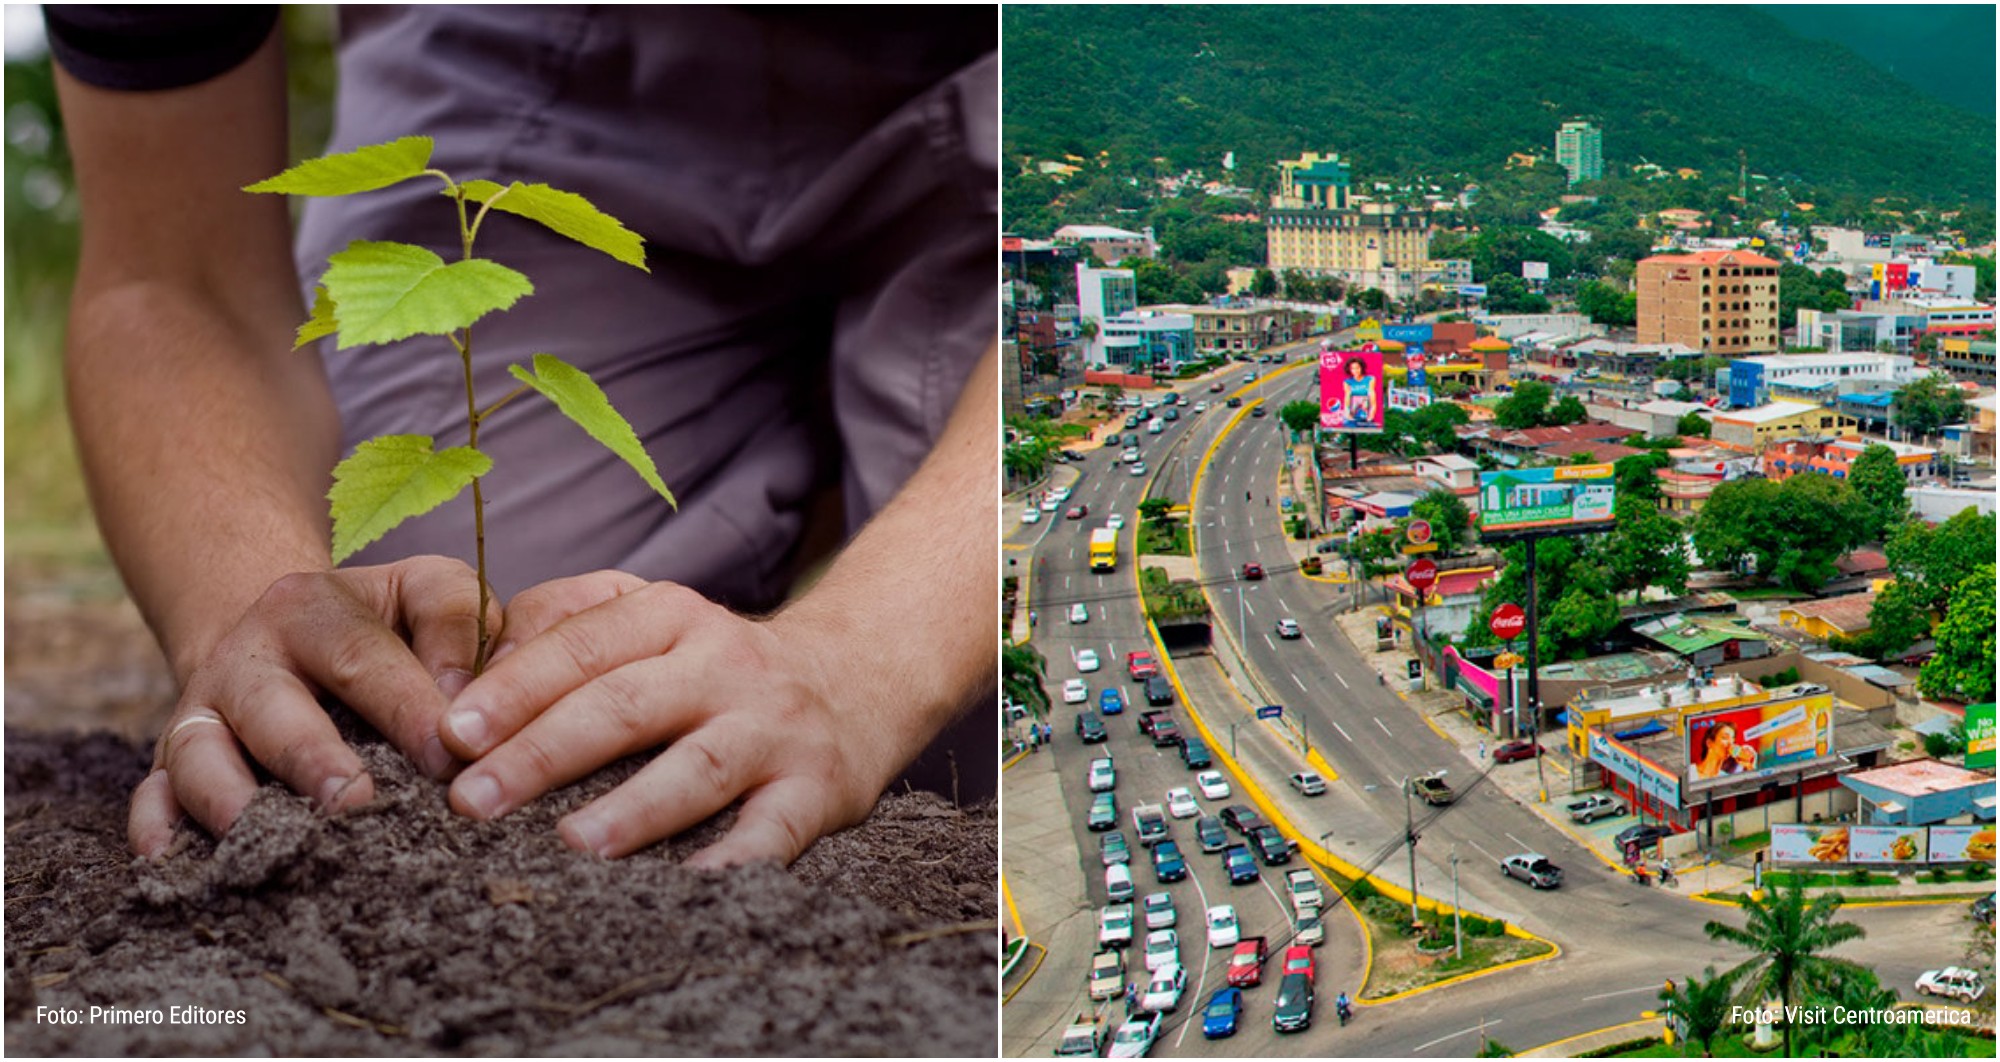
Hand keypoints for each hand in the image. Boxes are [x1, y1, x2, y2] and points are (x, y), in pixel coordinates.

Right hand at [128, 555, 497, 856]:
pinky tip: (179, 867)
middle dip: (314, 761)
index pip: (360, 657)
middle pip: (273, 710)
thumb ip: (457, 627)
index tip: (448, 758)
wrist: (287, 632)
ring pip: (199, 756)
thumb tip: (466, 708)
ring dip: (234, 803)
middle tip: (358, 805)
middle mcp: (246, 658)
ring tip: (282, 845)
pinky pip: (150, 797)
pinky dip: (158, 830)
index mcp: (312, 609)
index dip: (405, 708)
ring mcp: (201, 712)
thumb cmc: (383, 624)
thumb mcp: (425, 592)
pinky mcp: (170, 762)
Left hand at [437, 571, 891, 867]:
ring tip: (572, 843)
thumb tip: (472, 672)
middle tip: (472, 800)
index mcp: (673, 617)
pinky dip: (735, 860)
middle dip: (543, 752)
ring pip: (698, 767)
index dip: (515, 687)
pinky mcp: (818, 788)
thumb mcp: (653, 617)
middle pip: (626, 704)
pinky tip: (690, 887)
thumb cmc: (717, 664)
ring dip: (634, 808)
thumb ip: (565, 623)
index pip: (584, 645)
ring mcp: (774, 728)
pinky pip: (774, 830)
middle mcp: (725, 664)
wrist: (858, 679)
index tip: (452, 732)